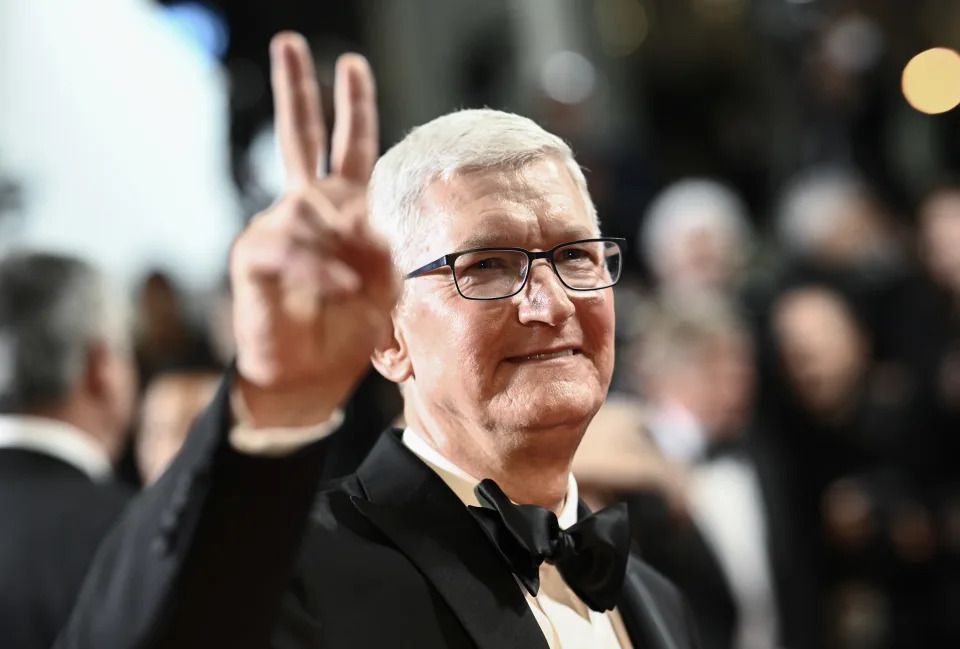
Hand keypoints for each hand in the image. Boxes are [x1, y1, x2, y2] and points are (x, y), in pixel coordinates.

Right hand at [230, 32, 398, 427]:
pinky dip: (320, 271)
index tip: (351, 66)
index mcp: (341, 211)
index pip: (350, 151)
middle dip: (297, 91)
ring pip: (309, 209)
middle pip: (300, 138)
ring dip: (339, 249)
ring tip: (352, 290)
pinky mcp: (255, 258)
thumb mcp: (384, 290)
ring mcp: (276, 229)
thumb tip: (373, 226)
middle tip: (290, 42)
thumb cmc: (346, 332)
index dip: (353, 109)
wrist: (306, 381)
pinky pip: (291, 250)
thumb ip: (384, 251)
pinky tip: (339, 290)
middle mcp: (305, 209)